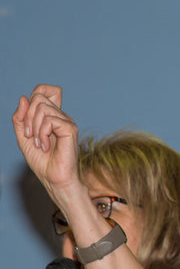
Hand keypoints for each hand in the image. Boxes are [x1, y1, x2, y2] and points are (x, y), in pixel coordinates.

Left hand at [11, 85, 81, 199]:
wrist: (53, 179)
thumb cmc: (42, 161)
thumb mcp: (23, 137)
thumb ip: (20, 119)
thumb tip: (23, 97)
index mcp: (52, 116)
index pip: (45, 90)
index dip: (34, 95)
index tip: (28, 119)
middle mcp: (61, 116)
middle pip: (39, 98)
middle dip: (27, 116)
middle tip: (29, 135)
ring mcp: (67, 122)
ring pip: (42, 108)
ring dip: (34, 128)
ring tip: (38, 143)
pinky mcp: (70, 130)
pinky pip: (50, 121)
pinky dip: (42, 133)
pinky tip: (45, 146)